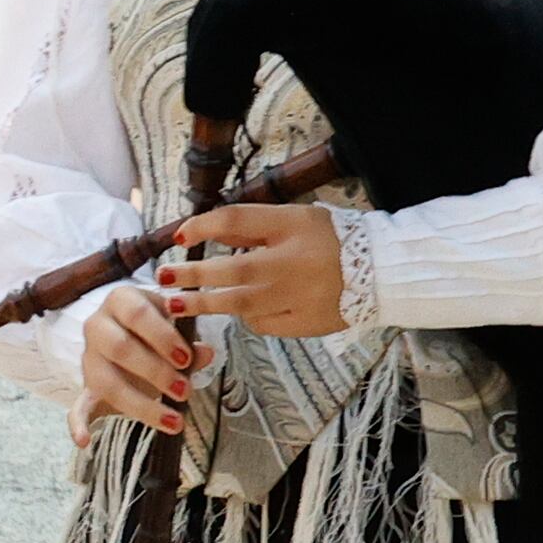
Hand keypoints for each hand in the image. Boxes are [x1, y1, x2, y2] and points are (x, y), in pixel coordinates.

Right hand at [79, 277, 193, 431]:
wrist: (126, 323)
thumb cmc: (157, 322)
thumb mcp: (175, 320)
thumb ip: (189, 337)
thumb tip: (206, 353)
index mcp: (121, 300)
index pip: (138, 314)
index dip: (163, 337)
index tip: (187, 359)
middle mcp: (98, 326)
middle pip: (120, 349)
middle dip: (156, 372)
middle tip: (185, 391)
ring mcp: (88, 357)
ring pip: (106, 381)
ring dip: (140, 404)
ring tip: (173, 420)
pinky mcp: (85, 384)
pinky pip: (77, 405)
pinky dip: (78, 424)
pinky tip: (85, 441)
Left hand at [168, 200, 349, 338]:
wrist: (381, 271)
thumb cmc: (331, 240)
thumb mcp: (296, 219)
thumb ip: (251, 226)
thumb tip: (200, 232)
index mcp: (294, 227)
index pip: (239, 220)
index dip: (204, 225)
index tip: (180, 236)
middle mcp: (294, 262)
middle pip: (233, 269)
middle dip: (192, 275)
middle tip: (161, 277)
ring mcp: (299, 296)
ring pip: (239, 303)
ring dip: (205, 303)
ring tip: (177, 304)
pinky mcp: (304, 323)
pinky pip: (262, 323)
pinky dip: (247, 316)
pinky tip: (244, 310)